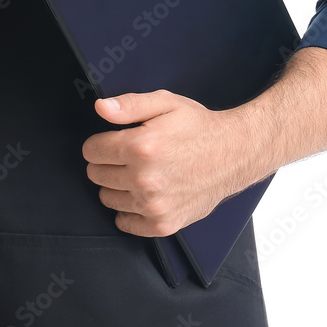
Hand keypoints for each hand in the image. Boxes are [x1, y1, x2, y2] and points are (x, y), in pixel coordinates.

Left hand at [81, 89, 267, 237]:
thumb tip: (101, 107)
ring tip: (138, 173)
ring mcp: (154, 205)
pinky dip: (128, 210)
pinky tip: (142, 194)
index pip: (91, 151)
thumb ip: (129, 105)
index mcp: (141, 148)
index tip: (113, 141)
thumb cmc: (199, 127)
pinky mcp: (163, 224)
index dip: (100, 142)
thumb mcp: (165, 103)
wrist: (234, 153)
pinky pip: (125, 223)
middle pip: (96, 175)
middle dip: (106, 163)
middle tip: (128, 156)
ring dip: (116, 186)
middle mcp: (145, 179)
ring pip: (107, 198)